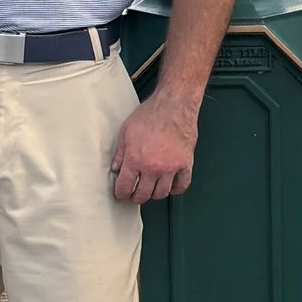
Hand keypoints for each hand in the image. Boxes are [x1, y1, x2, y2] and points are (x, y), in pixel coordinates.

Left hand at [111, 87, 199, 203]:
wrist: (174, 104)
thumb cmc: (151, 114)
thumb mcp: (126, 131)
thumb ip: (120, 152)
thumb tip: (116, 168)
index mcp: (135, 159)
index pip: (125, 187)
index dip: (121, 193)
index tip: (121, 193)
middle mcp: (153, 167)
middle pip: (143, 194)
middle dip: (136, 196)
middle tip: (134, 194)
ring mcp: (170, 168)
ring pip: (161, 193)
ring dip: (154, 194)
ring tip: (151, 188)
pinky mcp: (185, 164)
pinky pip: (182, 186)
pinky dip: (175, 189)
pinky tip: (170, 185)